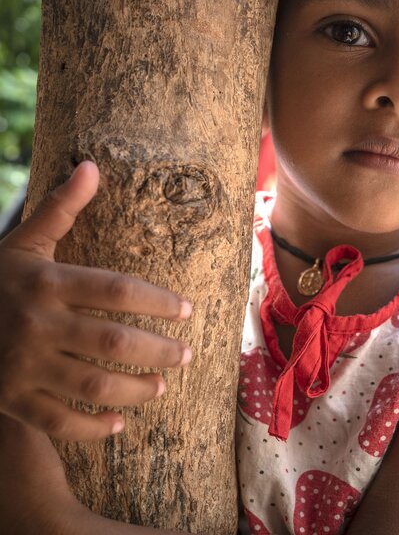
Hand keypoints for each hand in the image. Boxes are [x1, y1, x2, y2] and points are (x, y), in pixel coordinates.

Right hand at [0, 161, 193, 440]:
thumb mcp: (25, 241)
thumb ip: (60, 207)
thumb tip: (91, 165)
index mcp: (47, 282)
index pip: (117, 290)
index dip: (158, 301)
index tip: (188, 310)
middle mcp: (38, 323)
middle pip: (113, 340)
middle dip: (158, 350)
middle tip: (186, 354)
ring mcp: (23, 365)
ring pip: (91, 384)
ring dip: (135, 389)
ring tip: (163, 386)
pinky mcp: (10, 398)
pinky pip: (55, 421)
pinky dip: (89, 427)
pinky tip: (118, 425)